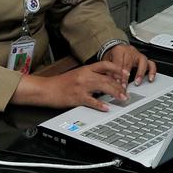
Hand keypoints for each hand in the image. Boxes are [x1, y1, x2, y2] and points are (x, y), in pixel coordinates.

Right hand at [13, 61, 129, 111]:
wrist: (46, 89)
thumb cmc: (60, 83)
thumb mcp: (77, 75)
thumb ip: (90, 76)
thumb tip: (104, 80)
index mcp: (85, 69)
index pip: (105, 65)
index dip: (117, 68)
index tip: (125, 73)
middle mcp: (85, 76)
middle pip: (107, 78)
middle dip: (119, 85)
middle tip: (126, 92)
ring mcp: (81, 87)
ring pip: (103, 88)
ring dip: (115, 93)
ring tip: (122, 98)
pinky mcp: (77, 97)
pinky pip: (92, 101)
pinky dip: (100, 105)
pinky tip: (106, 107)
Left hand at [102, 43, 156, 85]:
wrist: (117, 49)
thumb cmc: (113, 56)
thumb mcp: (107, 61)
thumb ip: (109, 71)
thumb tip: (110, 83)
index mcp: (119, 50)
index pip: (118, 62)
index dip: (117, 74)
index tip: (116, 83)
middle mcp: (130, 51)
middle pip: (129, 63)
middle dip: (126, 77)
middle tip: (124, 86)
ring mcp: (138, 55)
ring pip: (142, 62)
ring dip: (140, 74)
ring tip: (137, 83)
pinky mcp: (145, 59)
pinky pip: (151, 64)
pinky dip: (152, 72)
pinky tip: (150, 79)